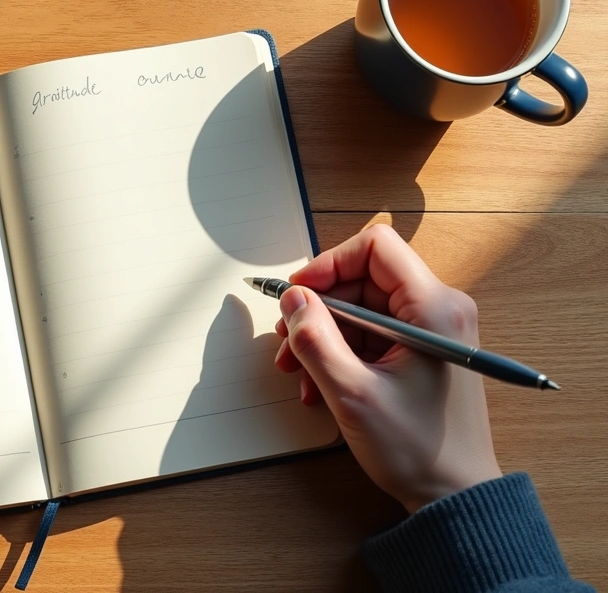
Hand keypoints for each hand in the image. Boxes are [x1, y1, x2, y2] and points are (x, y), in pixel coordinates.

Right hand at [274, 224, 501, 512]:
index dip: (327, 264)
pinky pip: (370, 335)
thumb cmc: (419, 449)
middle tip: (288, 343)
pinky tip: (320, 387)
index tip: (297, 295)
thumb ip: (315, 339)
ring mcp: (431, 331)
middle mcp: (438, 310)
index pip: (374, 248)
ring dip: (323, 337)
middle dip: (318, 309)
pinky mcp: (422, 352)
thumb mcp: (352, 393)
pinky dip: (340, 354)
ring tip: (299, 373)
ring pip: (360, 309)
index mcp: (433, 308)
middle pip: (361, 280)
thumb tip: (292, 299)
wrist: (455, 495)